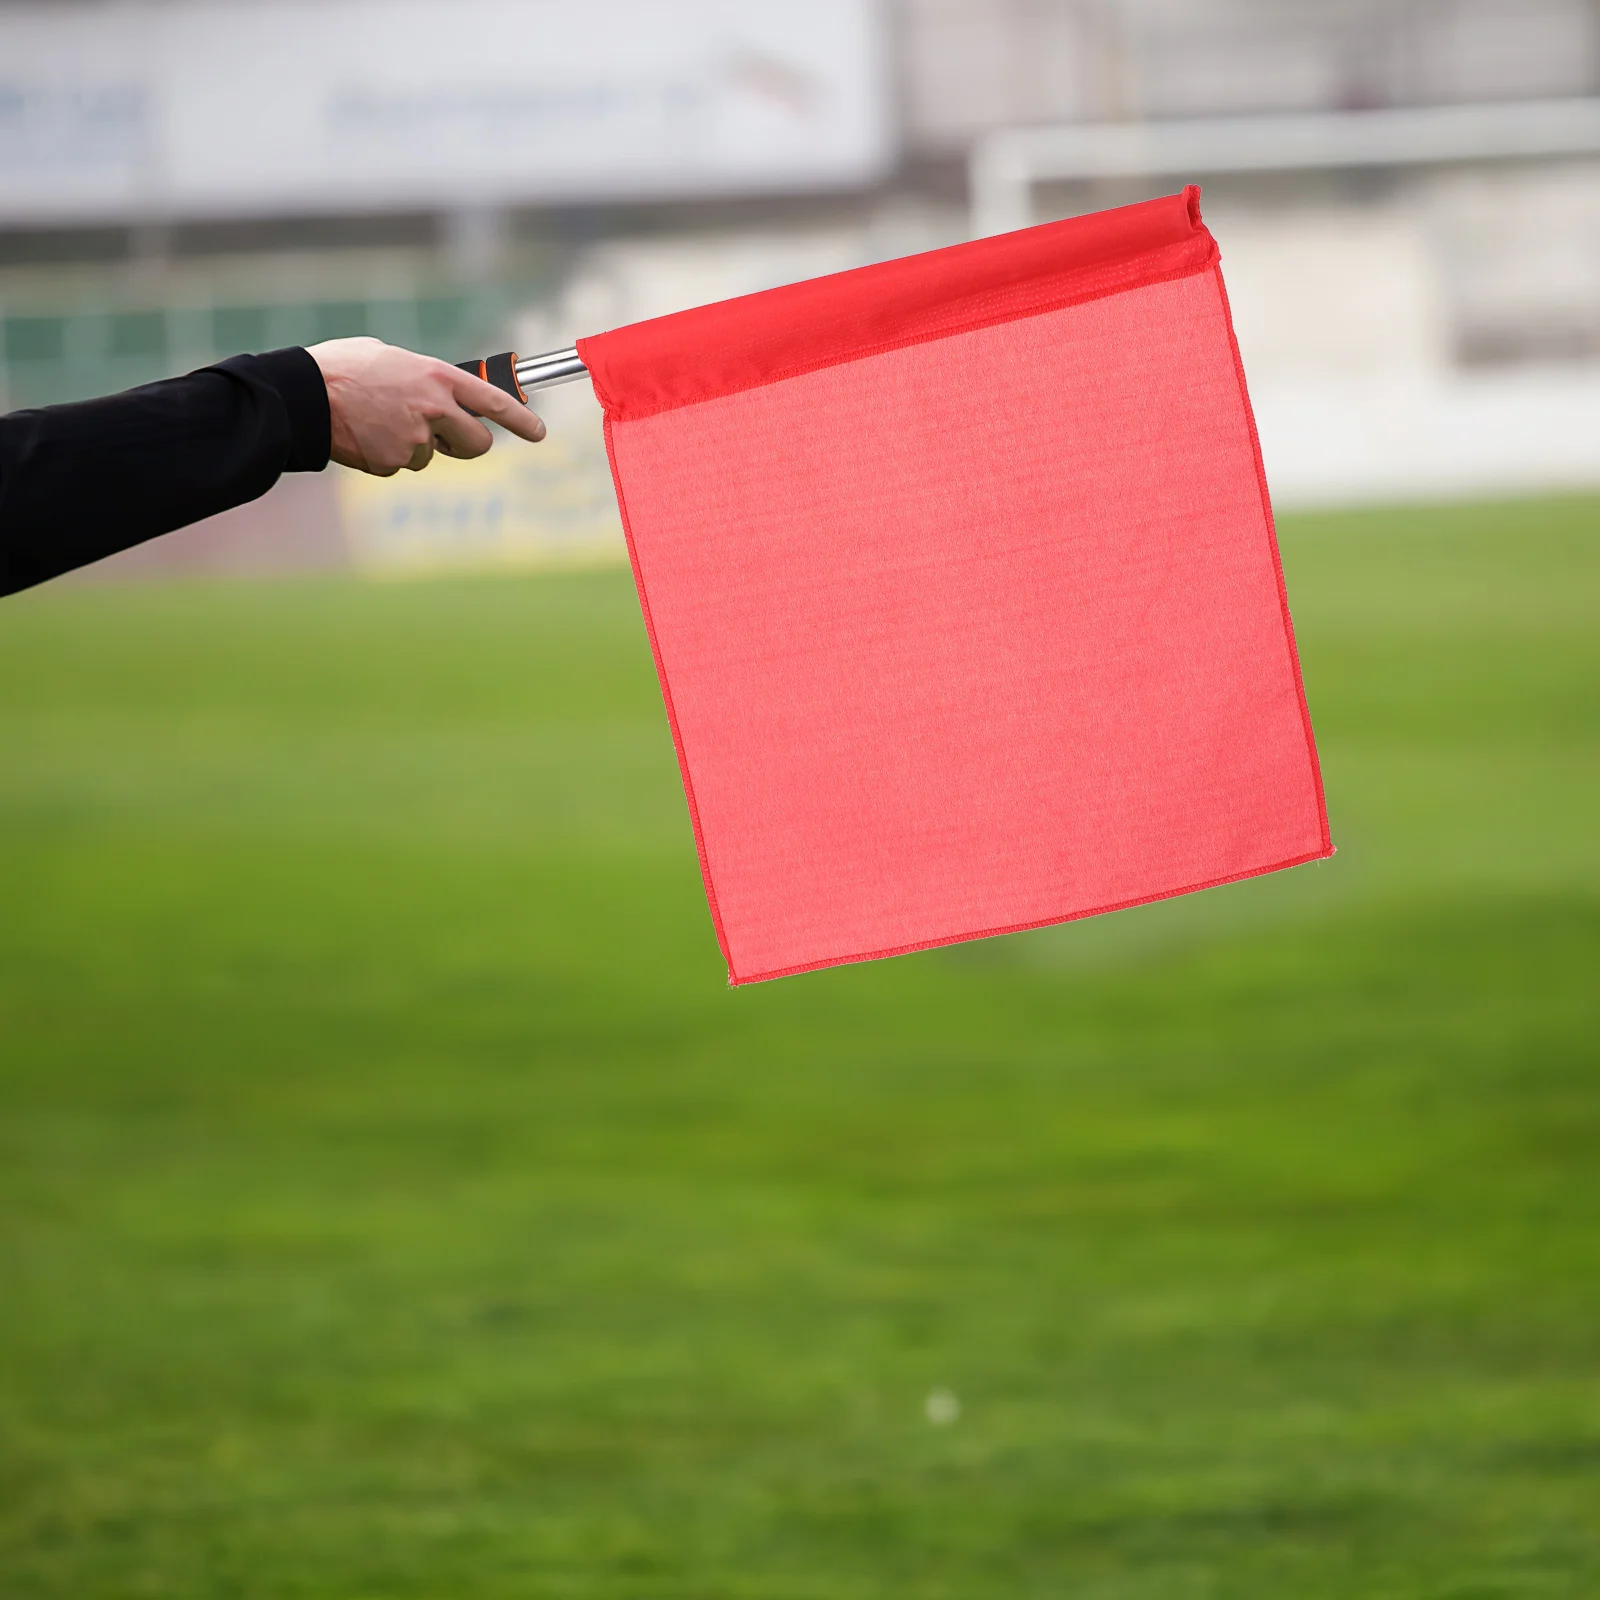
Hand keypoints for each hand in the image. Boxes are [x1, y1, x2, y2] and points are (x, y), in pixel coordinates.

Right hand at [308, 337, 545, 476]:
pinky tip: (365, 434)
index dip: (523, 421)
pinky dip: (388, 454)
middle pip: (478, 445)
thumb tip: (443, 394)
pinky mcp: (394, 463)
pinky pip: (402, 464)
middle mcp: (434, 409)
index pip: (494, 403)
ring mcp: (416, 440)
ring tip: (379, 420)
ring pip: (432, 456)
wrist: (305, 394)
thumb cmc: (345, 368)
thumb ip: (426, 379)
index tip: (540, 433)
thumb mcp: (394, 358)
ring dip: (414, 445)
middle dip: (468, 445)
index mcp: (438, 377)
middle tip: (448, 438)